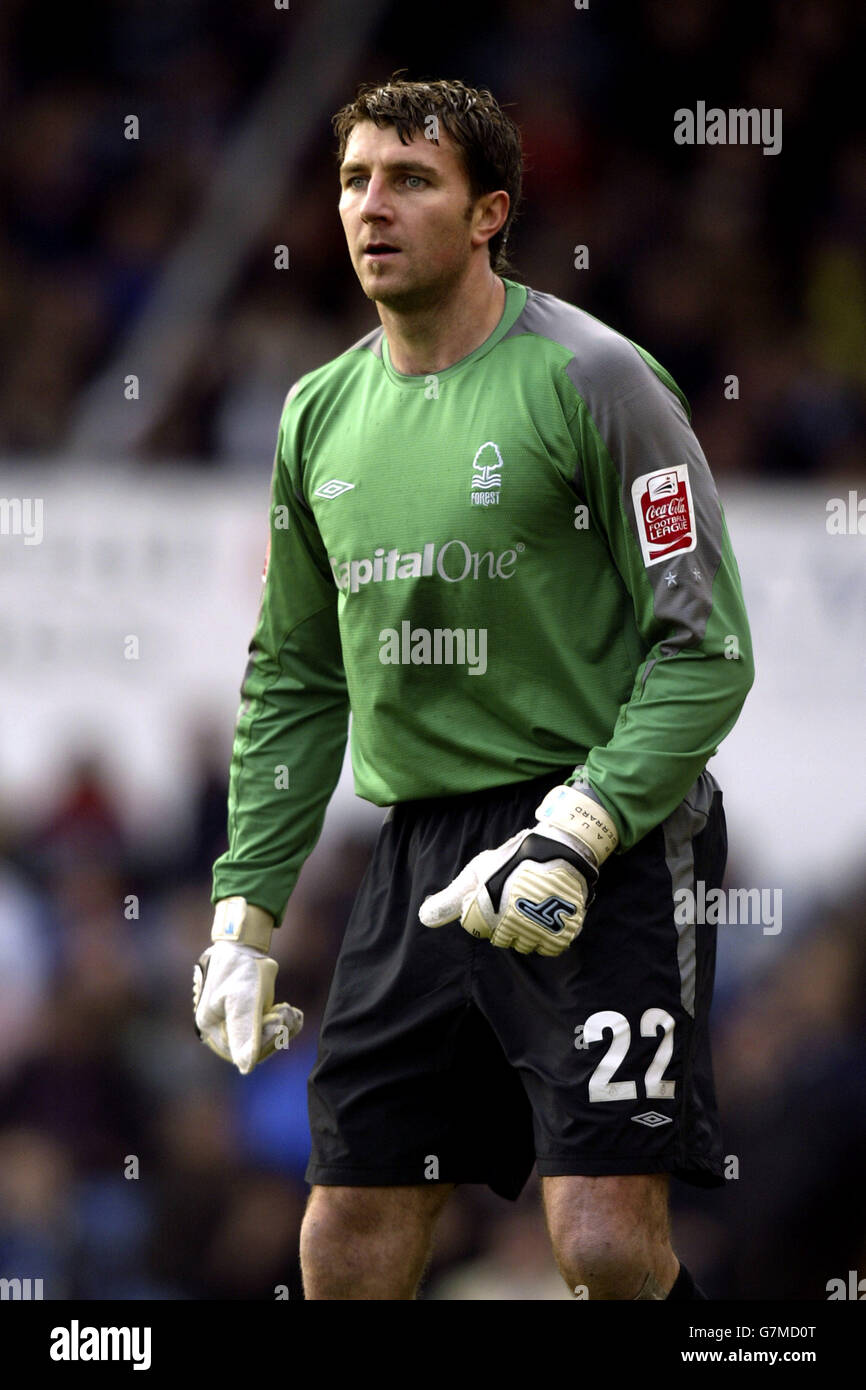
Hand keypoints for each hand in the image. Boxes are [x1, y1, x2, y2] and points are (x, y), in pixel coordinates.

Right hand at [192, 899, 302, 1072]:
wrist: (245, 944)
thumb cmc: (240, 969)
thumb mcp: (244, 1001)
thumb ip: (245, 1033)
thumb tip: (247, 1067)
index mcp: (211, 1027)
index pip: (240, 1054)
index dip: (262, 1044)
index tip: (277, 1020)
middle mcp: (221, 1028)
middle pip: (254, 1048)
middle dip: (275, 1034)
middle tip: (287, 1012)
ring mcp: (236, 1020)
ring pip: (264, 1039)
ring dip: (282, 1028)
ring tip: (289, 1009)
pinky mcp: (250, 1013)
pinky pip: (269, 1029)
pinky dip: (284, 1022)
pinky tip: (293, 1011)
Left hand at [418, 783, 617, 956]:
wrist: (559, 848)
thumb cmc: (512, 859)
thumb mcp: (476, 874)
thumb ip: (450, 900)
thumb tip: (423, 919)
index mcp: (492, 912)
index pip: (482, 932)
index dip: (486, 914)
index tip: (496, 895)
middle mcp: (517, 924)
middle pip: (505, 940)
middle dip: (506, 923)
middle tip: (515, 899)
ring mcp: (542, 928)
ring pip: (527, 945)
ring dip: (528, 931)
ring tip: (532, 906)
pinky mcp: (564, 931)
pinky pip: (550, 948)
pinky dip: (548, 937)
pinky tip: (546, 918)